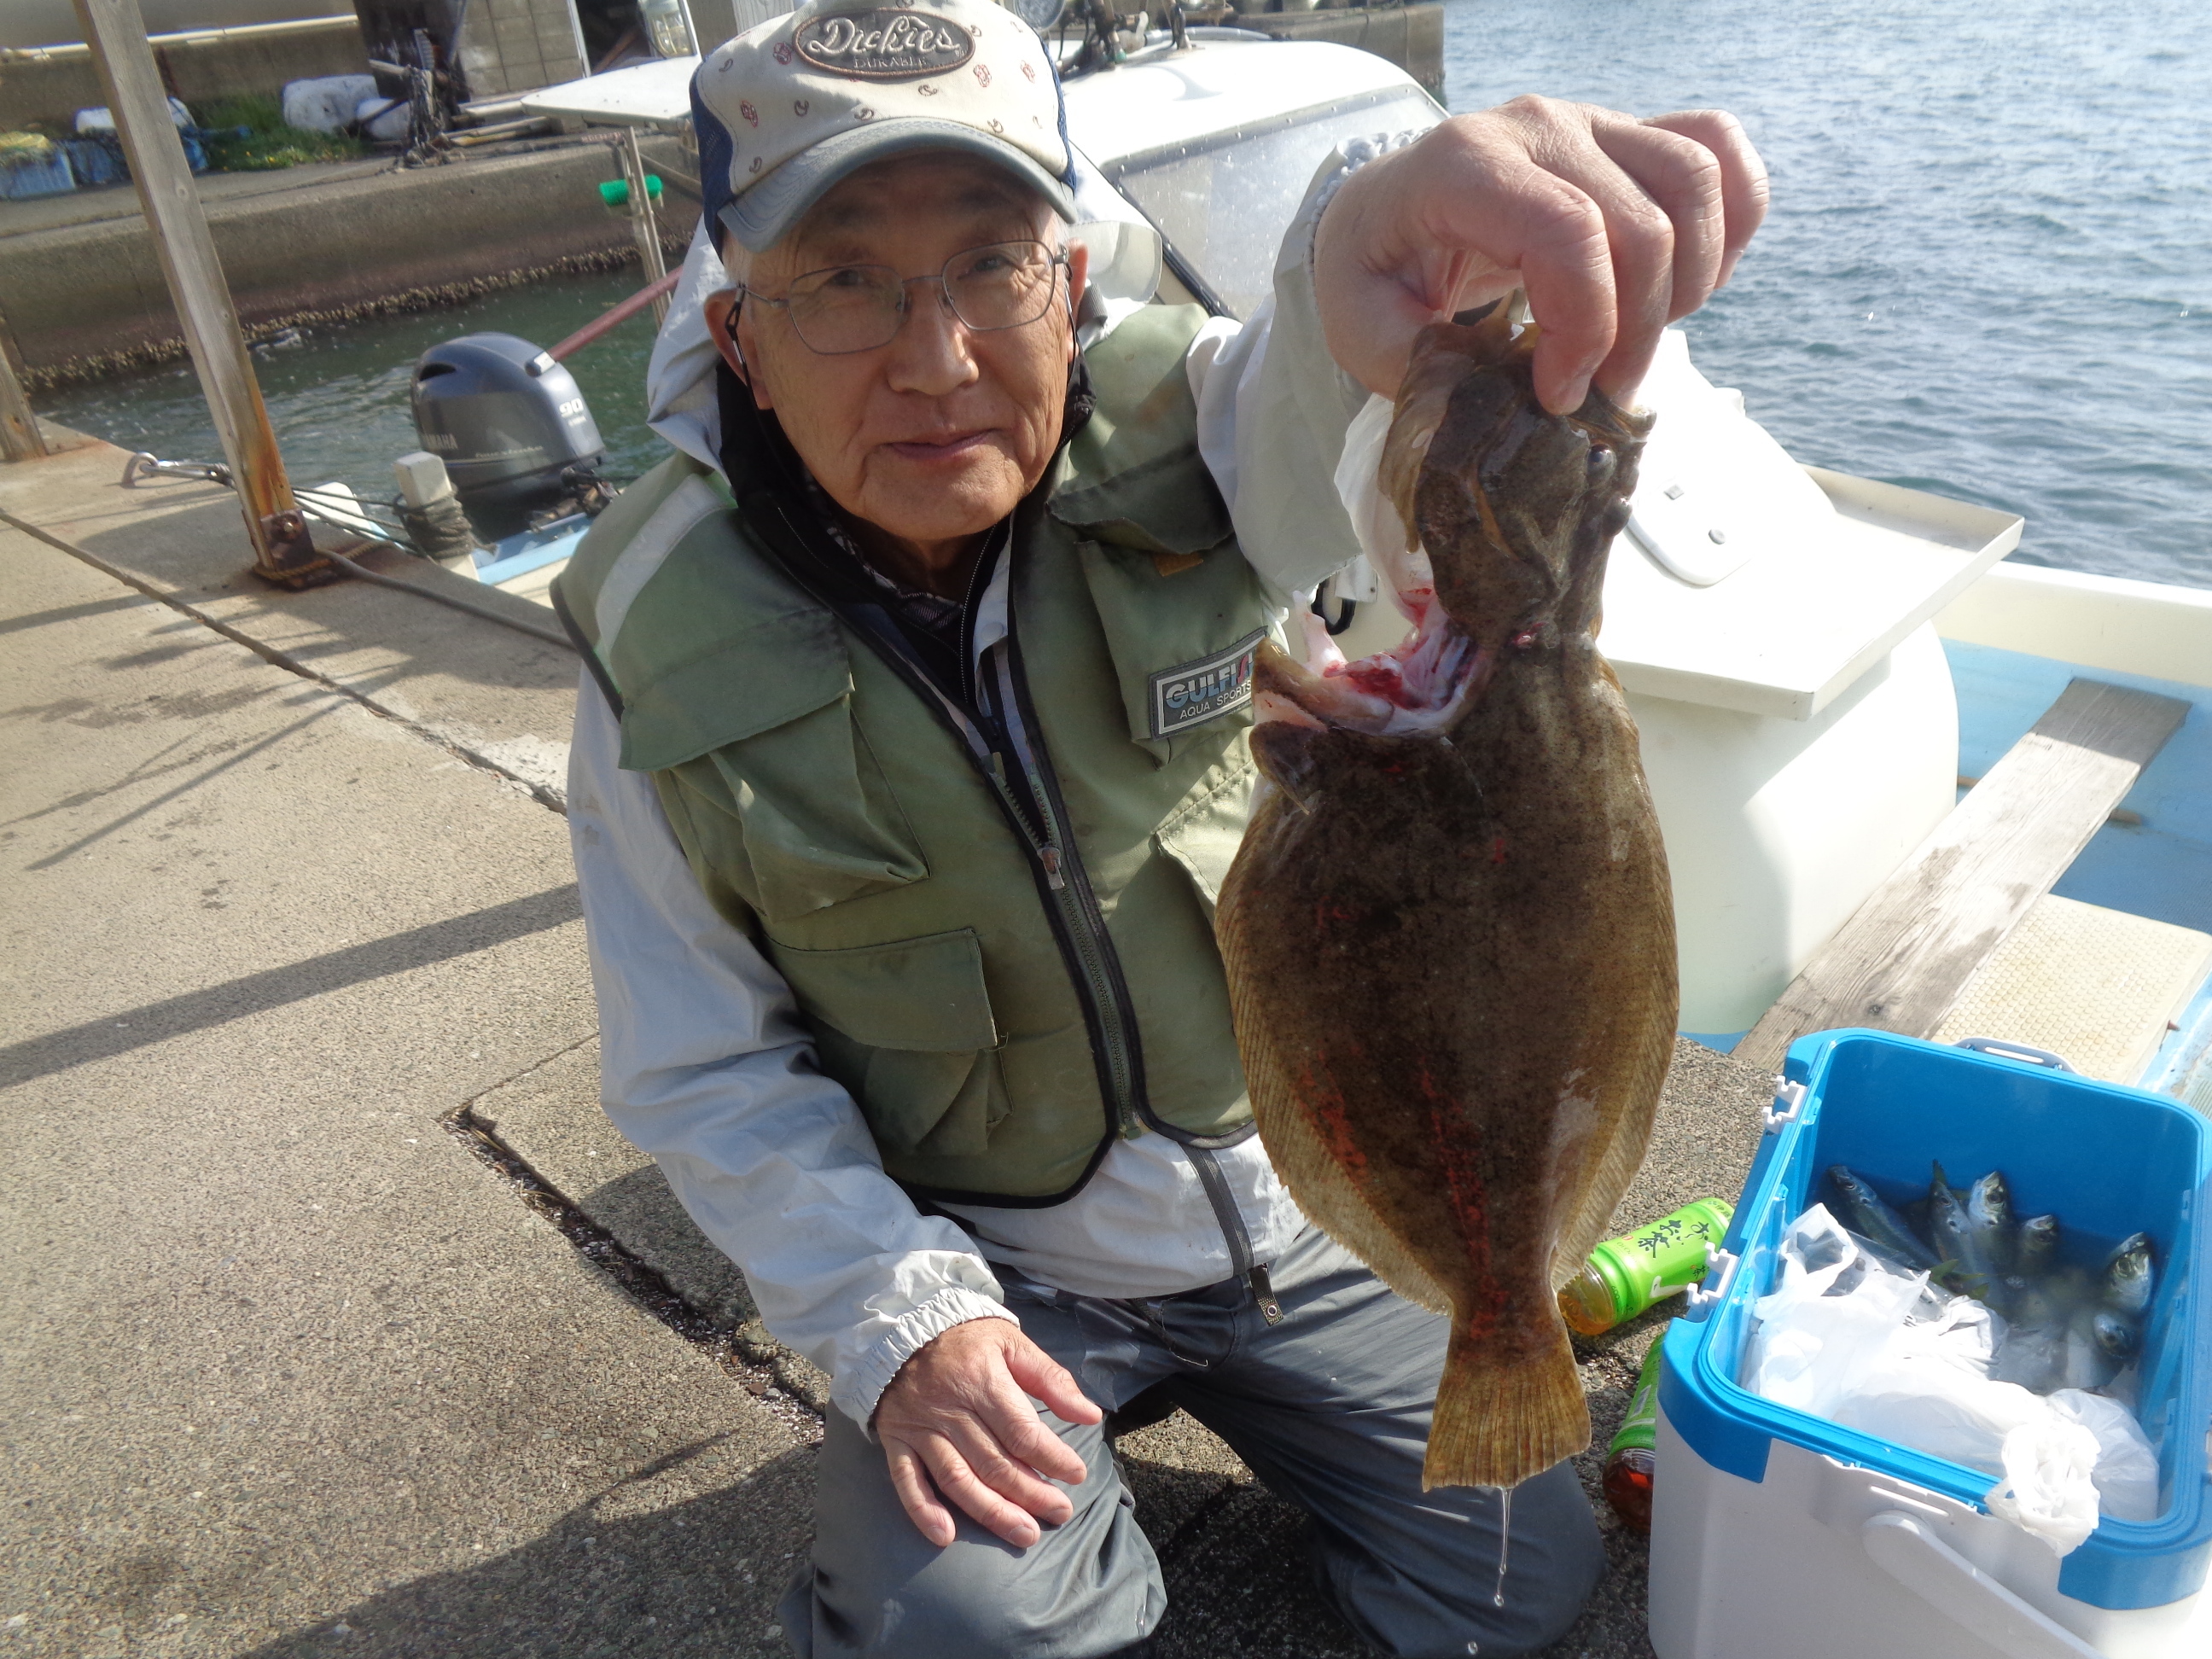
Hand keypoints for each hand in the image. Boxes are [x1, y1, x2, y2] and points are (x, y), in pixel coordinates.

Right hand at [873, 1317, 1102, 1548]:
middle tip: (1060, 1513)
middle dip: (1031, 1493)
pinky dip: (923, 1510)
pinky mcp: (896, 1440)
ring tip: (1024, 1534)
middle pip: (994, 1462)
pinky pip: (907, 1480)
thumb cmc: (965, 1336)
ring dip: (991, 1512)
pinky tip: (945, 1536)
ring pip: (957, 1478)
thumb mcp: (1012, 1342)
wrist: (901, 1326)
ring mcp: (921, 1428)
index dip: (1052, 1458)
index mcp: (982, 1381)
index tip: (1077, 1475)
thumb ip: (1051, 1379)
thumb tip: (1090, 1415)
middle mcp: (950, 1409)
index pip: (1022, 1432)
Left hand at [1313, 96, 1768, 410]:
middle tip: (1601, 394)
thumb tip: (1508, 403)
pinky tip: (1693, 284)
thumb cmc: (1372, 270)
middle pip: (1642, 224)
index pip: (1568, 234)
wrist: (1382, 213)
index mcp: (1463, 167)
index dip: (1587, 328)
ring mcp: (1590, 122)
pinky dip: (1731, 221)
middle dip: (1636, 332)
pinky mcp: (1626, 136)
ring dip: (1690, 284)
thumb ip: (1423, 369)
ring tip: (1641, 341)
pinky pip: (1718, 151)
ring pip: (1693, 183)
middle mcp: (1536, 128)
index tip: (1559, 394)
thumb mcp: (1359, 329)